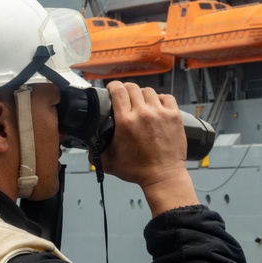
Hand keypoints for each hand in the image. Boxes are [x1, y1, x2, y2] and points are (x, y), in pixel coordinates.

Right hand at [99, 82, 197, 214]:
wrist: (163, 176)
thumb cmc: (138, 171)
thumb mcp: (109, 163)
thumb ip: (95, 153)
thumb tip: (87, 147)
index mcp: (125, 121)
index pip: (118, 90)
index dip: (113, 86)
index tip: (112, 89)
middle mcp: (143, 113)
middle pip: (132, 87)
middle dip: (126, 89)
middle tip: (125, 96)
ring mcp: (160, 113)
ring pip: (149, 91)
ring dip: (143, 94)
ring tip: (141, 103)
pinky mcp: (174, 116)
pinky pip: (167, 97)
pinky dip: (161, 99)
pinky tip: (157, 106)